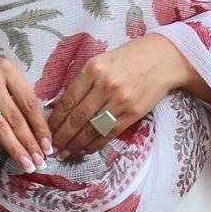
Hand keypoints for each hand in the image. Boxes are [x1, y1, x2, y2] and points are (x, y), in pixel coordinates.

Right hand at [0, 44, 54, 172]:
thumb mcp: (3, 71)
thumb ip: (18, 92)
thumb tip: (38, 125)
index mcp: (8, 71)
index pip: (29, 103)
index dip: (40, 127)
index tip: (48, 146)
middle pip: (15, 118)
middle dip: (30, 143)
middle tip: (40, 162)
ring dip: (13, 148)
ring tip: (25, 164)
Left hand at [48, 35, 195, 156]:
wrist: (163, 58)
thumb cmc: (128, 58)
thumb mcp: (100, 62)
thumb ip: (80, 82)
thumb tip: (56, 106)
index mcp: (93, 69)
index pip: (68, 100)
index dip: (55, 120)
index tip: (47, 131)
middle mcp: (105, 84)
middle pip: (77, 117)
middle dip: (62, 136)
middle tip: (52, 149)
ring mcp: (121, 99)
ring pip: (92, 128)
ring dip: (76, 144)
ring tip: (66, 153)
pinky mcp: (134, 112)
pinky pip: (110, 132)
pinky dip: (95, 143)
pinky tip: (85, 149)